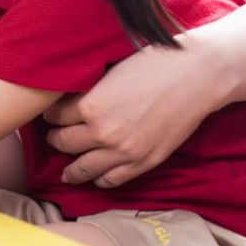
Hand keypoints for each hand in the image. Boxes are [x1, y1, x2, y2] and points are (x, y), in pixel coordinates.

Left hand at [43, 33, 225, 186]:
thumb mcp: (109, 73)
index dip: (50, 114)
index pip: (54, 116)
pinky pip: (114, 179)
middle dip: (55, 139)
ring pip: (84, 168)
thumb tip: (68, 98)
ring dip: (72, 170)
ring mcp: (124, 151)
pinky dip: (101, 180)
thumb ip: (88, 91)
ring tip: (66, 172)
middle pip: (64, 143)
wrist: (196, 76)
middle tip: (53, 137)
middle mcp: (103, 133)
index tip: (49, 114)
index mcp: (89, 106)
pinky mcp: (145, 161)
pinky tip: (96, 178)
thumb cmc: (153, 64)